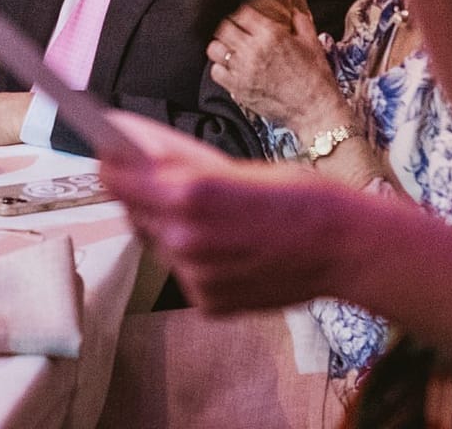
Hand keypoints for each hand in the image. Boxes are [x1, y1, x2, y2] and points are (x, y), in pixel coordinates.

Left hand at [102, 112, 358, 312]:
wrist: (345, 247)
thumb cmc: (299, 196)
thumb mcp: (234, 166)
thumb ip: (181, 165)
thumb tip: (137, 149)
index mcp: (188, 194)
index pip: (118, 177)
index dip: (111, 162)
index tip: (106, 151)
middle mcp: (183, 238)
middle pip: (133, 211)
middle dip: (141, 193)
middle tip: (158, 179)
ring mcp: (193, 277)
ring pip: (158, 244)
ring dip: (169, 227)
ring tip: (209, 215)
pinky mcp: (208, 303)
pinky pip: (184, 273)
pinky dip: (196, 259)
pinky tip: (228, 246)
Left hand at [207, 2, 342, 130]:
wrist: (314, 109)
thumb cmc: (315, 76)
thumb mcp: (311, 42)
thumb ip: (299, 20)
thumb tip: (290, 9)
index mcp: (271, 34)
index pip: (242, 12)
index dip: (242, 12)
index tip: (245, 16)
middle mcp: (253, 50)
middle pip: (224, 27)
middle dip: (230, 26)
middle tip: (236, 30)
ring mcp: (242, 70)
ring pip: (215, 48)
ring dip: (221, 45)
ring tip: (229, 47)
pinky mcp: (237, 88)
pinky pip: (216, 71)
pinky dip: (220, 67)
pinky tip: (230, 67)